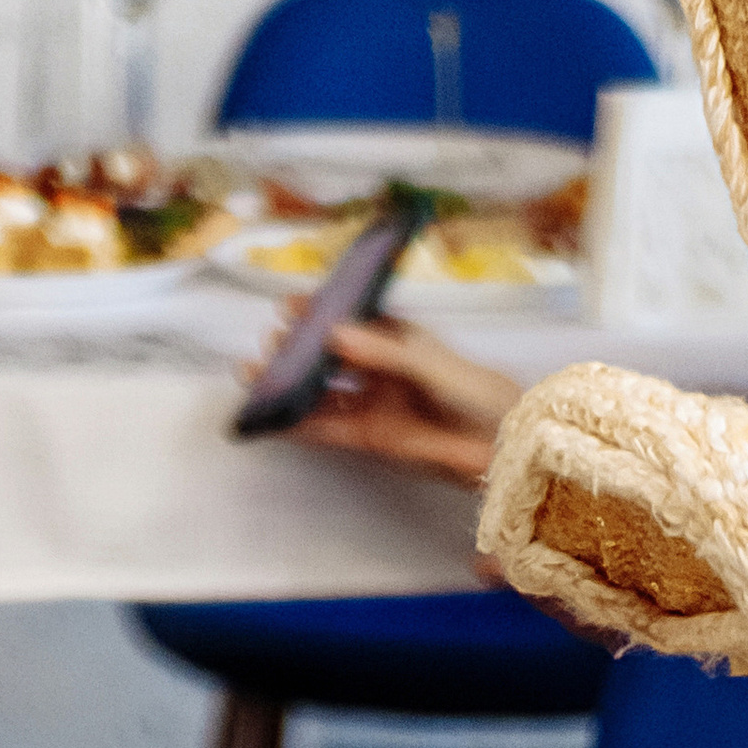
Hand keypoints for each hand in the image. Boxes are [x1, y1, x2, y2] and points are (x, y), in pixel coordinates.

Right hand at [287, 317, 520, 479]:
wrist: (493, 440)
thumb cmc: (465, 387)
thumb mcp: (422, 361)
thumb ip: (381, 350)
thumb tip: (334, 333)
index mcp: (390, 338)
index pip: (346, 319)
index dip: (317, 313)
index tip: (289, 307)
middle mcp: (375, 368)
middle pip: (327, 356)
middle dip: (297, 349)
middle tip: (270, 343)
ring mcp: (370, 403)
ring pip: (321, 393)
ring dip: (290, 386)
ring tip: (254, 376)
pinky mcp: (369, 437)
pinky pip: (327, 428)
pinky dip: (300, 425)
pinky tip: (273, 419)